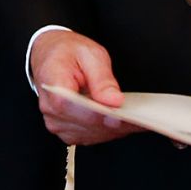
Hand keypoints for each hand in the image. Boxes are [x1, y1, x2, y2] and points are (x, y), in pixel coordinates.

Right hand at [31, 30, 137, 145]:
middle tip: (140, 118)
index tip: (118, 116)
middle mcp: (51, 109)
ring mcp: (57, 122)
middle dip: (113, 123)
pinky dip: (108, 131)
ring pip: (91, 134)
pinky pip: (91, 137)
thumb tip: (114, 101)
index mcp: (52, 84)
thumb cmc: (67, 53)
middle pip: (84, 124)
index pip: (70, 106)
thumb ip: (102, 78)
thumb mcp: (89, 54)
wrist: (50, 56)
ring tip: (135, 119)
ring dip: (114, 129)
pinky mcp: (67, 130)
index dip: (95, 114)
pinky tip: (122, 122)